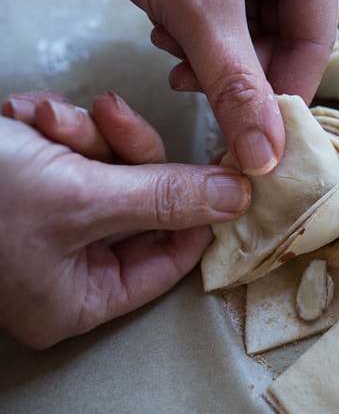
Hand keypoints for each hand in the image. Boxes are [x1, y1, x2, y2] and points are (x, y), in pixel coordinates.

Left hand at [0, 0, 337, 174]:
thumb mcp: (199, 6)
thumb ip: (235, 86)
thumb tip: (266, 155)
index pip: (315, 36)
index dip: (287, 91)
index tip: (264, 137)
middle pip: (281, 39)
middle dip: (239, 72)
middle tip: (201, 90)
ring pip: (247, 35)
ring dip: (211, 59)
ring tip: (174, 55)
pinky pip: (220, 22)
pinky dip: (195, 40)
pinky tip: (165, 34)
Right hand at [0, 91, 250, 348]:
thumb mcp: (81, 196)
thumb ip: (166, 198)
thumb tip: (238, 199)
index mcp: (79, 297)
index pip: (171, 258)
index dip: (201, 210)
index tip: (225, 167)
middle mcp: (68, 268)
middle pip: (146, 204)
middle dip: (126, 153)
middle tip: (109, 119)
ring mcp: (52, 224)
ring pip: (115, 169)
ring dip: (86, 135)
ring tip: (42, 119)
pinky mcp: (38, 184)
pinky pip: (80, 152)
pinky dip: (60, 127)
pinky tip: (25, 115)